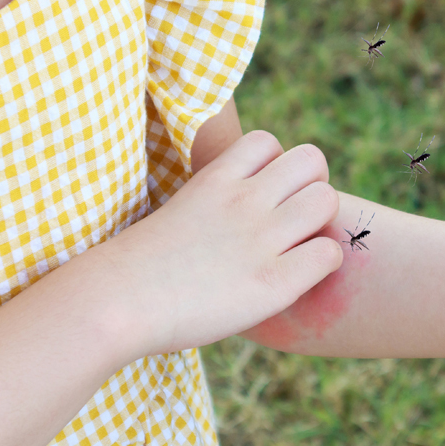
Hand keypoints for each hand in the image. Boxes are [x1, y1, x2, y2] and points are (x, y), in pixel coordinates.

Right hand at [99, 130, 342, 356]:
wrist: (116, 303)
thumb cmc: (139, 267)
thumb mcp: (178, 210)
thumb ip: (213, 201)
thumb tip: (232, 212)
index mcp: (215, 179)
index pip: (268, 141)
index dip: (275, 166)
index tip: (264, 195)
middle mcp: (243, 200)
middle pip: (311, 160)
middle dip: (311, 186)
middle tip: (296, 219)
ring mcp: (259, 238)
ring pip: (326, 200)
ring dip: (322, 221)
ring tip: (301, 245)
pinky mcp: (273, 280)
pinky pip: (328, 253)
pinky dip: (323, 262)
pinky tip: (300, 275)